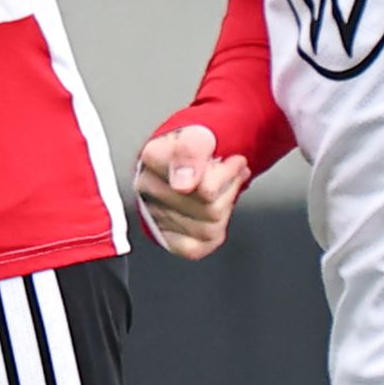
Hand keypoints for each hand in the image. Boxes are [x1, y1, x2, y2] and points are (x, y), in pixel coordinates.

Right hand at [134, 122, 250, 259]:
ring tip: (226, 189)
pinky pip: (196, 248)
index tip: (236, 161)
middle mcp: (147, 187)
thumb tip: (182, 184)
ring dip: (225, 208)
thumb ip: (192, 150)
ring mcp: (154, 214)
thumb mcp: (201, 136)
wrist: (192, 155)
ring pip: (207, 228)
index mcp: (154, 158)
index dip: (228, 174)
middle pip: (209, 207)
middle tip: (233, 174)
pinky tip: (216, 214)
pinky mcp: (164, 237)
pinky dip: (213, 233)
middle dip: (230, 189)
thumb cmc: (197, 145)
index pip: (204, 185)